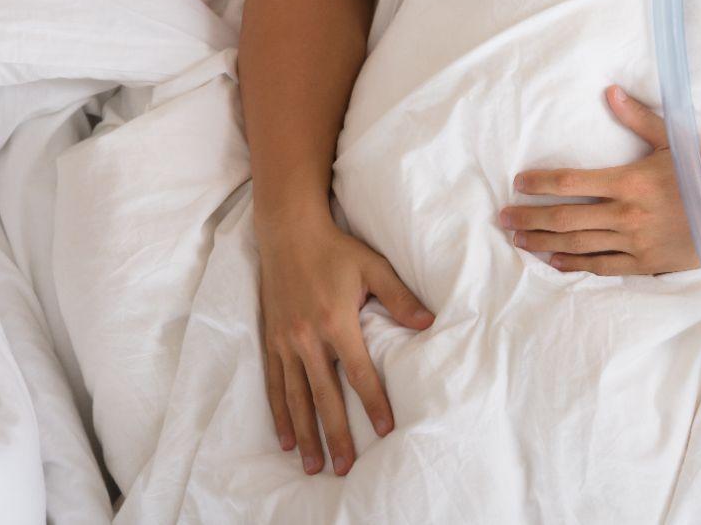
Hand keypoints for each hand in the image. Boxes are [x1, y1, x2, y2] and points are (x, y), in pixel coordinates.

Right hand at [254, 210, 435, 475]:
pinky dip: (280, 414)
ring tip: (314, 465)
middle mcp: (308, 338)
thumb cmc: (337, 249)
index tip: (385, 430)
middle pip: (324, 396)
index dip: (373, 403)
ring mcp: (286, 342)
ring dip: (305, 434)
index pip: (359, 373)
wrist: (289, 232)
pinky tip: (286, 438)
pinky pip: (275, 385)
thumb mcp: (373, 267)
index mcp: (336, 321)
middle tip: (344, 468)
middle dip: (336, 435)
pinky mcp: (271, 341)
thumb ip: (400, 297)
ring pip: (296, 398)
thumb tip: (430, 322)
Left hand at [499, 84, 700, 275]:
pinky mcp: (644, 263)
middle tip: (503, 218)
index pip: (572, 182)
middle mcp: (626, 214)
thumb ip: (638, 118)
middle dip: (530, 218)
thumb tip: (610, 92)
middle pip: (566, 218)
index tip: (519, 183)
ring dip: (544, 242)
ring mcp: (634, 242)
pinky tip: (554, 261)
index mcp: (629, 182)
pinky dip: (574, 264)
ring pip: (578, 244)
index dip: (541, 183)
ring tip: (518, 240)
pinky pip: (601, 267)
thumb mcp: (672, 140)